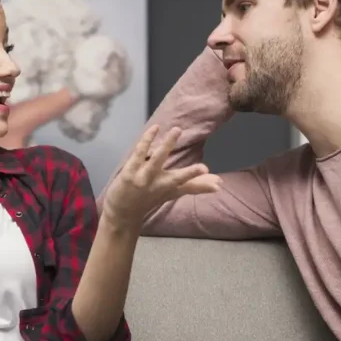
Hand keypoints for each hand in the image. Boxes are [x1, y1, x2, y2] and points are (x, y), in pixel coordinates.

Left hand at [102, 125, 221, 228]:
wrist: (122, 212)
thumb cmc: (150, 199)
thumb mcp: (173, 193)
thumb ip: (195, 186)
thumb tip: (219, 184)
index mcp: (171, 188)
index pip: (189, 187)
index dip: (202, 186)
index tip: (218, 185)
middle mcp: (159, 184)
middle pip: (177, 179)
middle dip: (190, 175)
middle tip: (204, 169)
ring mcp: (144, 178)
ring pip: (157, 160)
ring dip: (167, 145)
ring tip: (177, 130)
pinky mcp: (130, 171)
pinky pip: (140, 152)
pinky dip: (147, 140)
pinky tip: (155, 128)